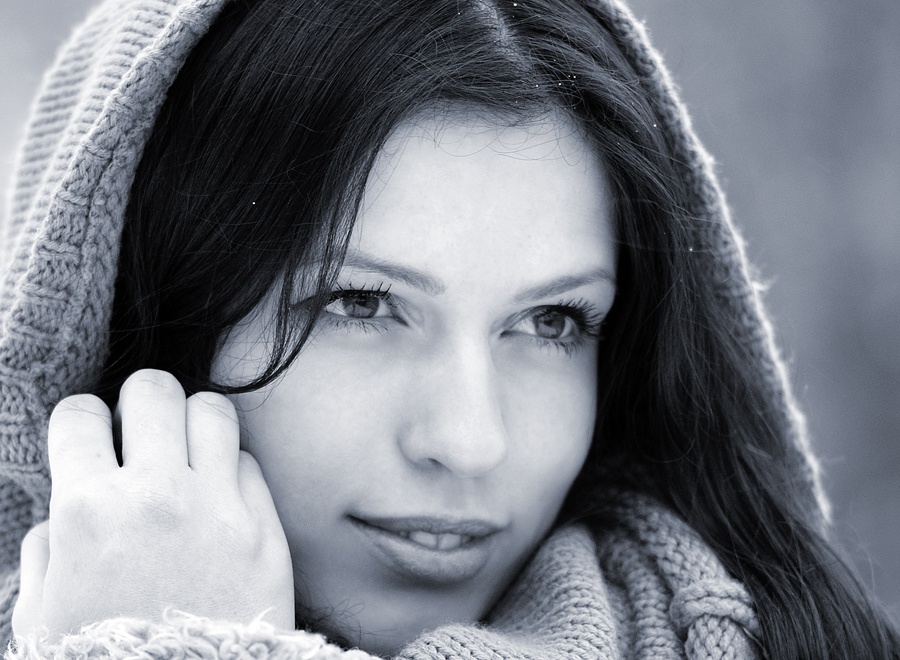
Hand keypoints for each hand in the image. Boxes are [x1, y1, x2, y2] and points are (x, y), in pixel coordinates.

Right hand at [13, 370, 293, 639]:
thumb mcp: (43, 615)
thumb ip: (46, 550)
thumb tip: (62, 511)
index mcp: (87, 511)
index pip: (80, 413)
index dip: (84, 421)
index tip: (95, 438)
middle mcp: (155, 495)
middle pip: (154, 388)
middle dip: (143, 404)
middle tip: (145, 434)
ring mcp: (217, 507)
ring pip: (213, 409)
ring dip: (194, 424)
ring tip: (189, 455)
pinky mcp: (264, 528)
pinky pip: (250, 462)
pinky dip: (232, 471)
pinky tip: (221, 498)